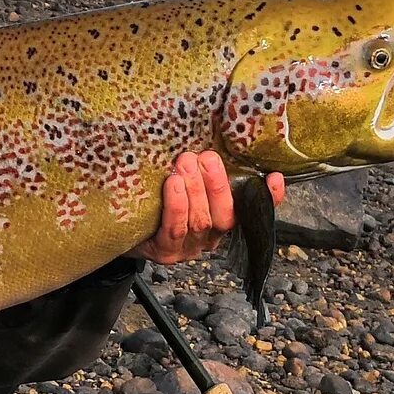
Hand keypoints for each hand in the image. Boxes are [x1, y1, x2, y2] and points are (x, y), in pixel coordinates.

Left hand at [135, 152, 283, 265]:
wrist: (120, 225)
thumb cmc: (157, 198)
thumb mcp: (183, 181)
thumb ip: (200, 169)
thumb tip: (214, 142)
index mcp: (222, 220)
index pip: (253, 211)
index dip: (270, 199)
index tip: (273, 177)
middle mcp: (210, 237)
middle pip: (226, 216)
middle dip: (217, 184)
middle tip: (206, 157)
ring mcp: (188, 247)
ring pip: (201, 221)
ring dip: (195, 189)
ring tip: (184, 164)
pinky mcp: (165, 251)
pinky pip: (175, 229)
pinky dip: (177, 205)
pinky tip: (172, 184)